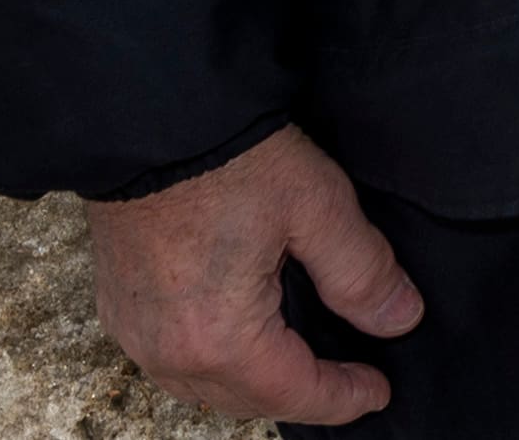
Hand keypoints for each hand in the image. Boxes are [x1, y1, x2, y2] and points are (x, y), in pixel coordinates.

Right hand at [87, 123, 420, 422]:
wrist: (147, 119)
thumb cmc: (231, 157)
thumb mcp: (317, 206)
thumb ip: (361, 272)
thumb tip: (400, 318)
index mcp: (221, 337)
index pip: (294, 393)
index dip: (342, 398)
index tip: (378, 391)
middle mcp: (168, 351)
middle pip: (247, 399)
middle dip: (301, 395)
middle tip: (349, 381)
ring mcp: (134, 332)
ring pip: (204, 387)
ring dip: (255, 384)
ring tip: (300, 364)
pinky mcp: (117, 307)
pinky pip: (170, 361)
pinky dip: (213, 363)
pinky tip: (241, 339)